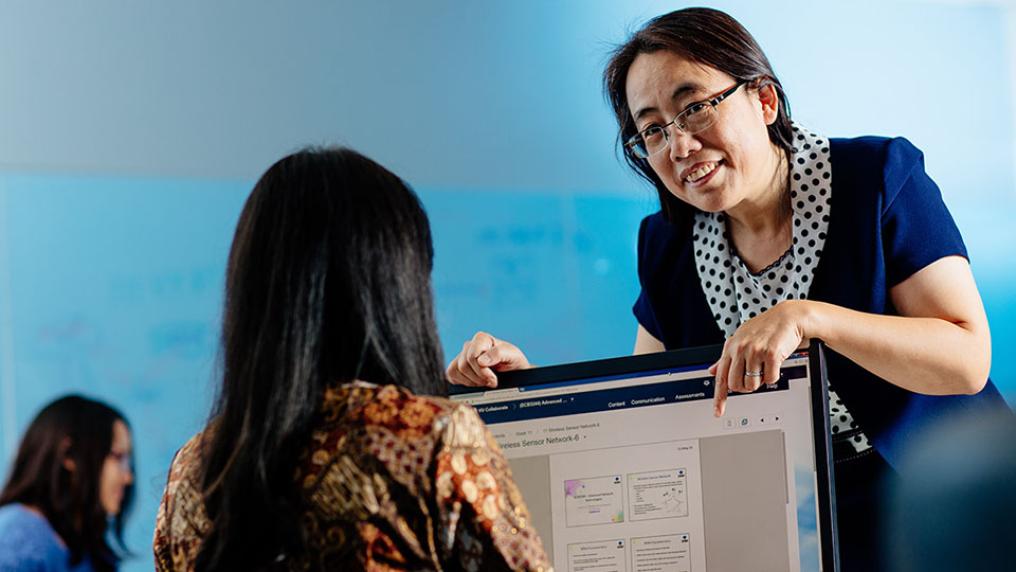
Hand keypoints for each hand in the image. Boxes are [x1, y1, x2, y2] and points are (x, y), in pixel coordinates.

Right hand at [446, 331, 530, 387]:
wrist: (514, 372)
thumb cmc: (513, 361)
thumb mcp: (512, 355)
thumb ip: (498, 353)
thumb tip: (481, 360)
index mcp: (482, 339)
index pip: (472, 356)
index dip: (482, 370)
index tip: (493, 378)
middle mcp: (470, 346)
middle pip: (463, 365)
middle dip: (478, 378)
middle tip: (491, 382)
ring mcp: (462, 356)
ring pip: (455, 370)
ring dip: (471, 382)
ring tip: (484, 383)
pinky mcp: (457, 367)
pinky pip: (451, 375)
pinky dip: (463, 383)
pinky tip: (475, 383)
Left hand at [710, 301, 809, 416]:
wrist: (789, 317)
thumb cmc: (766, 328)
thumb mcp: (741, 339)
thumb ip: (727, 357)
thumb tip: (712, 371)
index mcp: (731, 347)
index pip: (721, 377)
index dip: (719, 398)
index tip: (717, 412)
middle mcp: (740, 349)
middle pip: (736, 385)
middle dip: (746, 387)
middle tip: (754, 377)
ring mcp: (755, 351)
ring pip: (752, 385)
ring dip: (760, 381)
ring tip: (765, 365)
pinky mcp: (771, 354)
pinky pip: (770, 380)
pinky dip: (774, 375)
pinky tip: (775, 362)